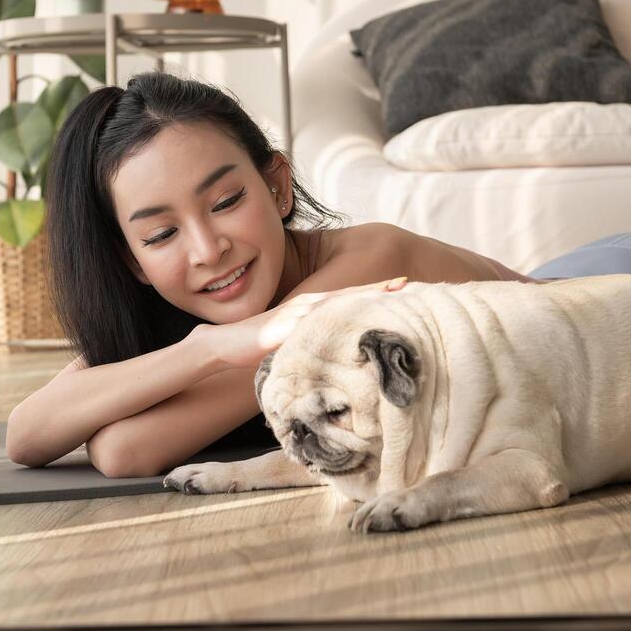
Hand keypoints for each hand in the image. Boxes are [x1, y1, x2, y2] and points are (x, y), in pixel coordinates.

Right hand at [200, 276, 407, 369]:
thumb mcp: (297, 338)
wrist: (225, 343)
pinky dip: (325, 321)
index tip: (404, 284)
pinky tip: (341, 319)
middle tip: (405, 282)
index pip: (351, 295)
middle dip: (376, 288)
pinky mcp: (281, 329)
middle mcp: (307, 304)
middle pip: (348, 294)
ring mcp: (294, 314)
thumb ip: (318, 337)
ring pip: (332, 304)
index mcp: (313, 305)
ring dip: (357, 299)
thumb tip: (343, 348)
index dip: (376, 289)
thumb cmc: (261, 342)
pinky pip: (306, 324)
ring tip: (382, 295)